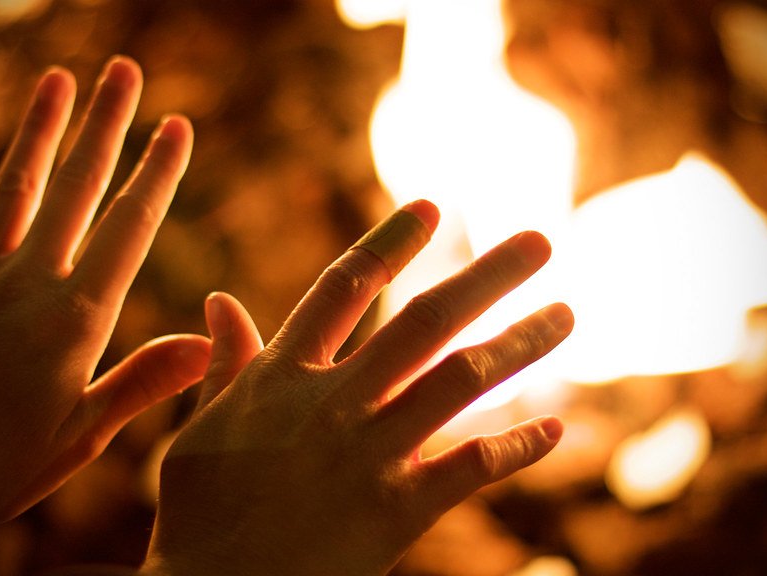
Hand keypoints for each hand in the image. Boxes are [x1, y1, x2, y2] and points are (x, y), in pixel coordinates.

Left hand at [0, 56, 206, 542]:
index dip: (156, 172)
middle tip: (124, 71)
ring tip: (54, 80)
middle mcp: (27, 284)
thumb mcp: (83, 434)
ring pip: (11, 191)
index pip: (128, 228)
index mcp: (76, 317)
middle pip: (74, 188)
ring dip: (35, 133)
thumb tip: (207, 340)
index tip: (179, 125)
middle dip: (104, 126)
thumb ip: (144, 380)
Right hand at [141, 200, 573, 575]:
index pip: (345, 286)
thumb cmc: (200, 517)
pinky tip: (557, 430)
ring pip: (461, 381)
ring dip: (522, 344)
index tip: (433, 207)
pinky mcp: (398, 510)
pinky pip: (471, 467)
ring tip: (568, 314)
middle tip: (543, 241)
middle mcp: (335, 402)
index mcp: (283, 375)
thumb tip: (220, 299)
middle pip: (425, 320)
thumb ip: (225, 365)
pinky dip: (517, 448)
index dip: (392, 242)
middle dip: (488, 276)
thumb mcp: (198, 431)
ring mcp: (371, 454)